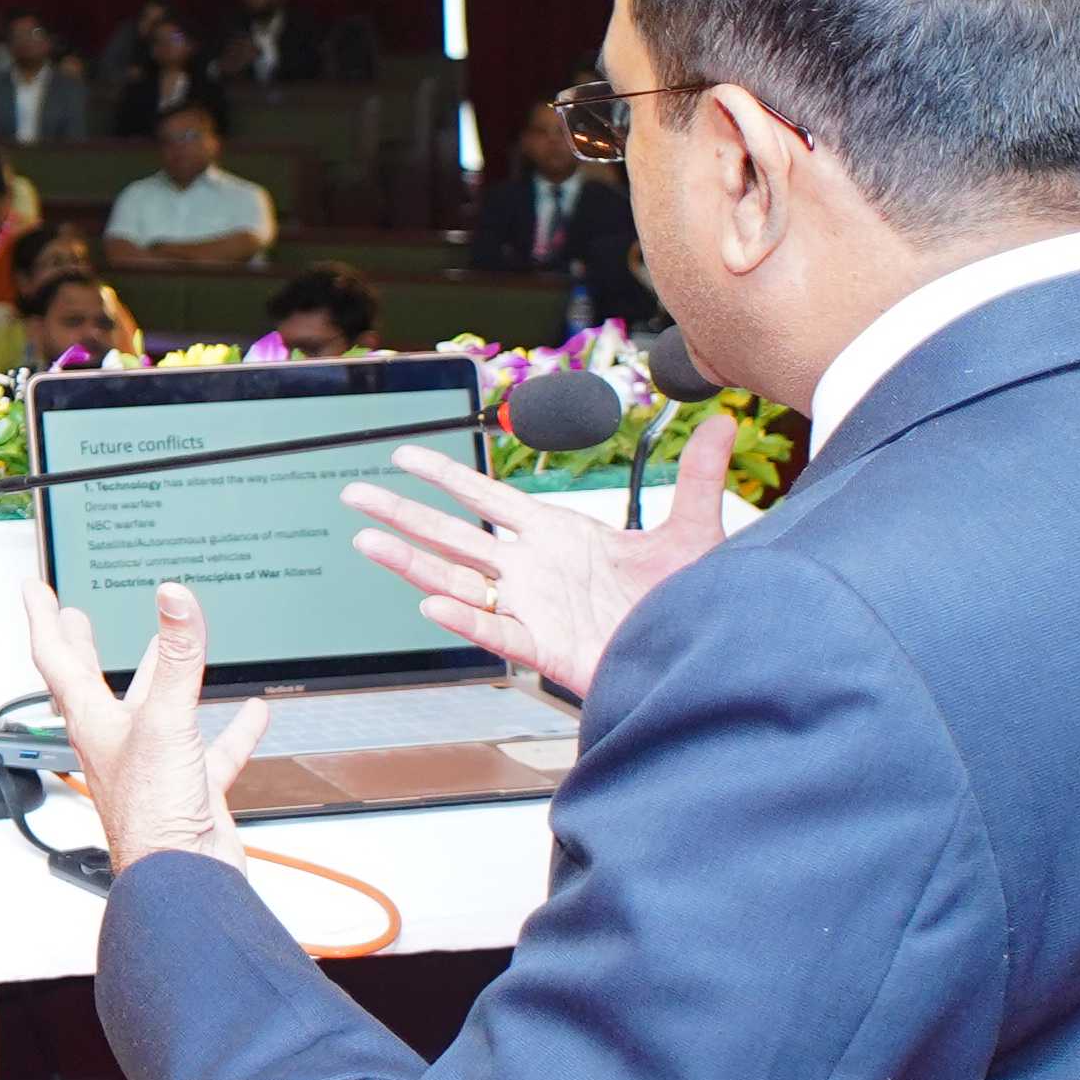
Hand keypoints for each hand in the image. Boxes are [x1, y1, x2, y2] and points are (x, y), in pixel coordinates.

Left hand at [13, 578, 266, 874]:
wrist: (182, 879)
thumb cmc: (152, 815)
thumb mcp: (165, 721)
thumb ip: (177, 660)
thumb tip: (175, 600)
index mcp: (93, 721)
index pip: (56, 658)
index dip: (42, 618)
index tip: (33, 590)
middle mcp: (116, 741)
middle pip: (92, 683)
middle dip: (82, 646)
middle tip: (73, 617)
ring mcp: (152, 765)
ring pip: (154, 711)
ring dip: (159, 679)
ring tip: (164, 647)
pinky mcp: (188, 787)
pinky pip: (212, 751)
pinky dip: (231, 730)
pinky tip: (251, 713)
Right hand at [339, 414, 735, 706]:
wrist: (707, 659)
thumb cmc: (693, 605)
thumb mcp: (695, 531)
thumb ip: (699, 476)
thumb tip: (724, 420)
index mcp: (558, 537)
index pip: (487, 499)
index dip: (445, 475)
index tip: (404, 455)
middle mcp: (535, 571)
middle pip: (453, 535)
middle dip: (403, 515)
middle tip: (355, 494)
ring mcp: (535, 610)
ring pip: (457, 582)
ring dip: (411, 562)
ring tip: (367, 544)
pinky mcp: (547, 650)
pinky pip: (494, 632)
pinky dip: (463, 619)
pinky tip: (430, 602)